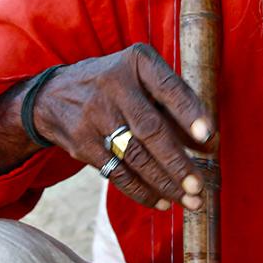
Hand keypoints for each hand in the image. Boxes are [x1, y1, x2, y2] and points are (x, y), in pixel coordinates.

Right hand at [33, 43, 213, 210]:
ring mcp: (95, 114)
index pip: (168, 87)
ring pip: (135, 156)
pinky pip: (116, 172)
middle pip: (150, 129)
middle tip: (199, 186)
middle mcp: (114, 85)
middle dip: (177, 162)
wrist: (53, 94)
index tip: (209, 137)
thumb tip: (206, 143)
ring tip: (189, 200)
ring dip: (164, 182)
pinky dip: (141, 190)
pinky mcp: (81, 142)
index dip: (189, 113)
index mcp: (137, 61)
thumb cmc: (116, 85)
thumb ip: (171, 102)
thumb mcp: (140, 75)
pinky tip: (161, 201)